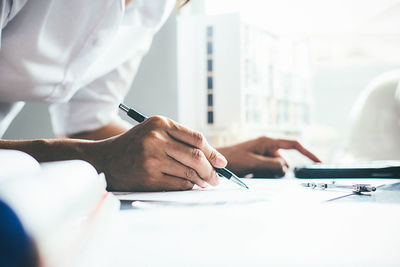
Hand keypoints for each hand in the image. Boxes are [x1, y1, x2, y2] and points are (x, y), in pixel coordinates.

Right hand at [96, 116, 226, 190]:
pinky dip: (188, 186)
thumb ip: (178, 139)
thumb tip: (211, 157)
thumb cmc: (133, 145)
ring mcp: (151, 159)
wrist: (103, 159)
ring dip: (202, 180)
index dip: (213, 152)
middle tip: (217, 178)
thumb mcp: (153, 131)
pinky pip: (178, 184)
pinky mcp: (148, 177)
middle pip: (196, 156)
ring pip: (189, 172)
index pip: (196, 138)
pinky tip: (190, 185)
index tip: (222, 162)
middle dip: (211, 170)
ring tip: (205, 183)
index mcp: (160, 123)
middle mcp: (156, 139)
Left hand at [217, 136, 320, 177]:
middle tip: (264, 174)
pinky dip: (265, 174)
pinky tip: (253, 175)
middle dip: (280, 170)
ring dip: (271, 173)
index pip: (294, 145)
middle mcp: (267, 146)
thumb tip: (286, 167)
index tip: (318, 162)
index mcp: (268, 142)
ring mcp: (262, 153)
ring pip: (276, 167)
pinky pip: (268, 169)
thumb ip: (272, 165)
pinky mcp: (257, 161)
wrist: (214, 162)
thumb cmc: (231, 159)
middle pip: (284, 160)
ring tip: (254, 173)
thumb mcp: (254, 162)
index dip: (308, 153)